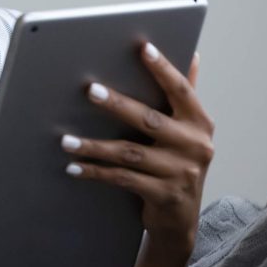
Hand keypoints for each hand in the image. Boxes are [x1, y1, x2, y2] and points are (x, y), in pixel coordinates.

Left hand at [61, 45, 213, 266]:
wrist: (180, 219)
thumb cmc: (178, 164)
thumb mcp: (187, 131)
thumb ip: (185, 95)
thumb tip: (194, 54)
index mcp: (200, 122)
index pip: (181, 89)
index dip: (163, 68)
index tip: (143, 48)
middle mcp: (195, 145)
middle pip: (149, 119)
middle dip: (117, 104)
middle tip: (89, 90)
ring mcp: (181, 172)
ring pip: (129, 152)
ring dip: (94, 145)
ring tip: (66, 140)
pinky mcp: (164, 195)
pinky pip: (122, 178)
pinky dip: (95, 172)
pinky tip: (73, 166)